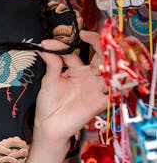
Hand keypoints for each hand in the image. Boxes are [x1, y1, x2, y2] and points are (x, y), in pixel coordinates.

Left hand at [34, 29, 108, 147]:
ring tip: (104, 49)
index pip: (75, 53)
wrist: (49, 125)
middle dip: (98, 44)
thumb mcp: (49, 81)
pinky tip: (112, 74)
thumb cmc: (49, 103)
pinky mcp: (99, 102)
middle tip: (87, 36)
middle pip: (100, 57)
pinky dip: (116, 84)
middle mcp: (89, 78)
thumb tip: (45, 46)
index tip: (49, 43)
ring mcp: (96, 89)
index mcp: (76, 70)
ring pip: (111, 71)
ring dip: (111, 60)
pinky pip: (113, 93)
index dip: (63, 46)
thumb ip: (52, 63)